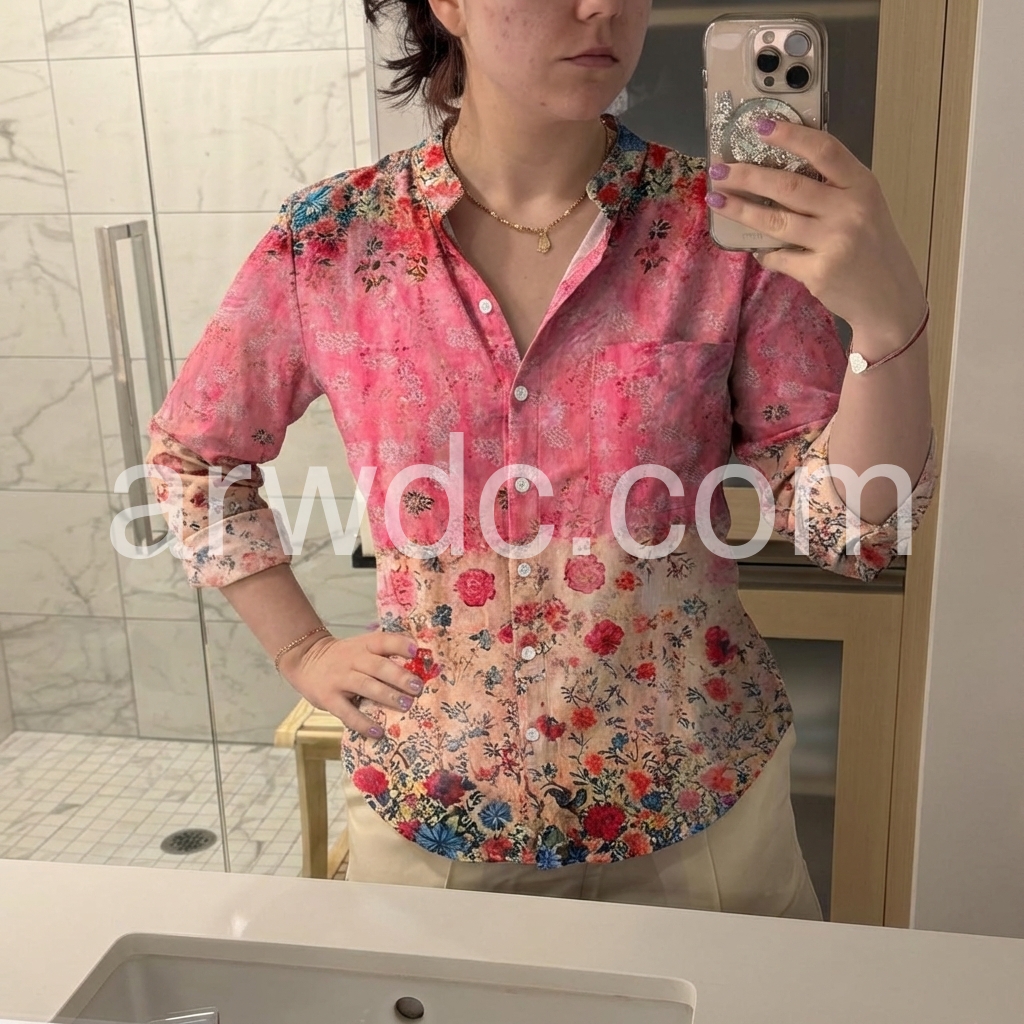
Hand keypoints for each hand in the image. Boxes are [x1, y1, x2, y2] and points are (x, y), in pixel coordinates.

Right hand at [279, 629, 425, 739]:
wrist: (305, 660)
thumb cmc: (343, 657)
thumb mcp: (361, 647)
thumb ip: (383, 654)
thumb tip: (419, 665)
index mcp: (363, 646)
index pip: (383, 641)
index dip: (399, 644)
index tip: (416, 651)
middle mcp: (352, 660)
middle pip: (378, 666)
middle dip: (399, 677)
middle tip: (418, 688)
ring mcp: (339, 679)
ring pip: (366, 686)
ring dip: (387, 696)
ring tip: (406, 705)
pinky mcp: (328, 698)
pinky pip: (347, 712)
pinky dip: (362, 722)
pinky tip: (377, 731)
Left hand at [706, 118, 927, 350]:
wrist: (889, 296)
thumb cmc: (871, 247)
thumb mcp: (865, 207)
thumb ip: (832, 188)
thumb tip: (776, 173)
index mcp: (862, 185)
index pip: (824, 150)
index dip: (790, 135)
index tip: (759, 126)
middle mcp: (850, 210)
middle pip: (789, 186)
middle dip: (748, 176)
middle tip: (719, 170)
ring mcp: (834, 242)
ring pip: (775, 222)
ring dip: (740, 210)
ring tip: (717, 200)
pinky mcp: (819, 272)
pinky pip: (779, 257)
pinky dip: (765, 253)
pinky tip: (757, 249)